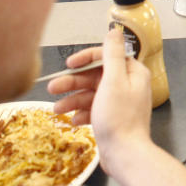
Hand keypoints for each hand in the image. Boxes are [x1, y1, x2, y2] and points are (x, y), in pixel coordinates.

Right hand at [49, 26, 153, 172]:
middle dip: (73, 82)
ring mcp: (120, 102)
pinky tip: (73, 120)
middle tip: (53, 87)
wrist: (125, 154)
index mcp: (132, 73)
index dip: (86, 58)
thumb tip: (114, 31)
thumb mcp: (113, 81)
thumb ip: (112, 54)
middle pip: (96, 76)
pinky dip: (82, 113)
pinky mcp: (113, 117)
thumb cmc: (120, 118)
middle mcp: (128, 85)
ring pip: (92, 94)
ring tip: (57, 109)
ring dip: (73, 99)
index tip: (69, 64)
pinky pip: (94, 110)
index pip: (106, 56)